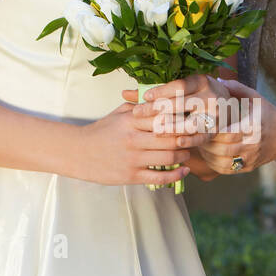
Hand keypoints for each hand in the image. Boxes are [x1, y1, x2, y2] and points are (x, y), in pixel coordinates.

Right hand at [69, 102, 206, 186]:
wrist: (78, 153)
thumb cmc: (100, 132)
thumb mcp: (117, 114)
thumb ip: (138, 107)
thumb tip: (160, 99)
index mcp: (131, 120)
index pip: (164, 116)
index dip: (182, 118)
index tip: (193, 118)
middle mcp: (133, 138)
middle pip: (171, 137)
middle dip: (188, 138)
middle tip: (197, 137)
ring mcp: (133, 158)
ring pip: (169, 157)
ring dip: (184, 155)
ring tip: (188, 153)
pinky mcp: (131, 176)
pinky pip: (160, 176)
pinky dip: (176, 174)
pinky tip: (183, 171)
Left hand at [123, 73, 235, 136]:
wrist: (224, 108)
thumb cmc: (192, 97)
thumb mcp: (179, 89)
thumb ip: (153, 91)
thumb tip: (124, 93)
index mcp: (201, 81)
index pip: (179, 86)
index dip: (161, 91)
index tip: (144, 97)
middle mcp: (211, 96)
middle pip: (181, 103)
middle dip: (157, 109)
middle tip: (137, 114)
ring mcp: (215, 115)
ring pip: (190, 122)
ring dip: (170, 127)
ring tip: (152, 130)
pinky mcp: (216, 131)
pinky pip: (200, 138)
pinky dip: (187, 141)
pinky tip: (173, 143)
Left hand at [195, 79, 275, 174]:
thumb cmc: (267, 114)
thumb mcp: (255, 98)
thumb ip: (237, 88)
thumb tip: (217, 80)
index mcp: (252, 126)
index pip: (226, 132)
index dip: (210, 130)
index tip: (198, 124)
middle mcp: (252, 145)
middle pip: (221, 148)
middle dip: (204, 143)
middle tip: (193, 135)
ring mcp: (250, 158)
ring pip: (221, 161)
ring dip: (206, 154)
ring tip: (198, 143)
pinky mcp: (248, 167)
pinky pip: (226, 170)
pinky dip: (213, 163)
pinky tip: (207, 153)